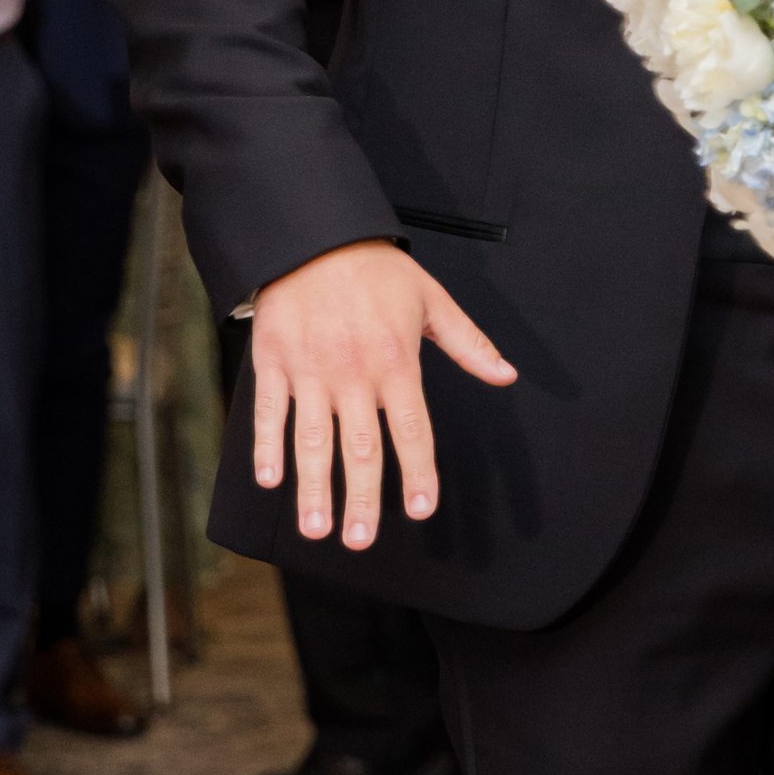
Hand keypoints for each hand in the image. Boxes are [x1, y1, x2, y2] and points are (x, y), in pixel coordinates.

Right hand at [251, 237, 516, 548]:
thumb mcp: (432, 300)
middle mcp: (354, 373)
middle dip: (361, 499)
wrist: (314, 233)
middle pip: (361, 448)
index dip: (419, 472)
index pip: (413, 429)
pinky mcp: (273, 361)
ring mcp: (310, 370)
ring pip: (313, 439)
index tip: (421, 509)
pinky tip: (270, 479)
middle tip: (360, 540)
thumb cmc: (376, 269)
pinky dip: (268, 446)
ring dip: (314, 487)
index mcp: (397, 362)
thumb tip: (505, 376)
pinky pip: (269, 411)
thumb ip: (469, 344)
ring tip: (315, 528)